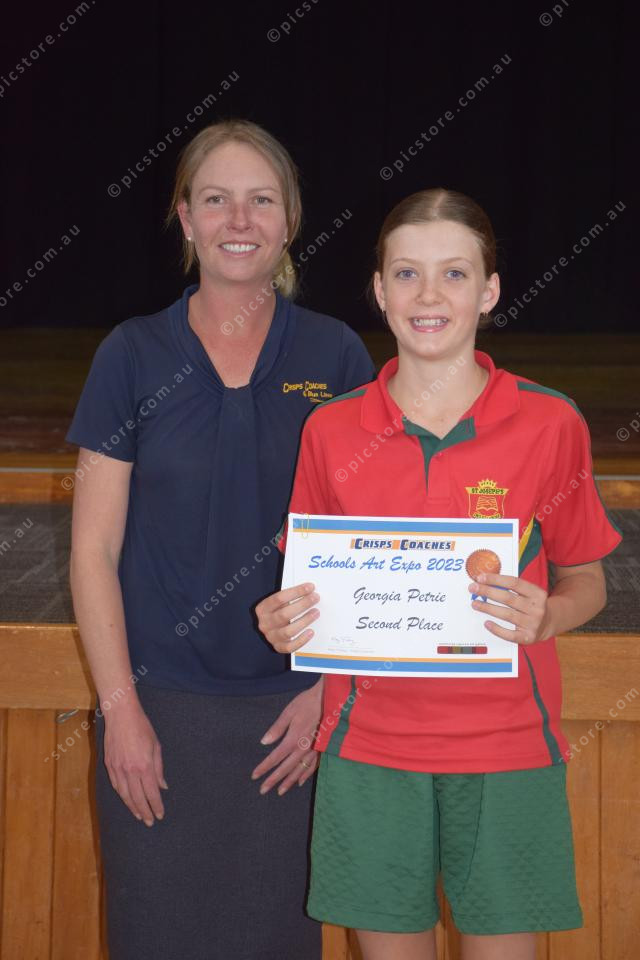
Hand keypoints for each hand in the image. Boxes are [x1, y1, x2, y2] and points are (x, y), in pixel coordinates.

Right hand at [102, 699, 167, 825]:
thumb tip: (163, 786)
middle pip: (137, 798)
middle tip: (150, 821)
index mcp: (144, 765)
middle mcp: (130, 770)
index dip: (156, 806)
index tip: (160, 815)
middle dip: (145, 811)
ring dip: (132, 807)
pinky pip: (115, 785)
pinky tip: (126, 799)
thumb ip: (159, 769)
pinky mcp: (109, 765)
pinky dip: (121, 795)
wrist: (121, 715)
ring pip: (124, 794)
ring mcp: (117, 768)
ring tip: (139, 815)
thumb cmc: (142, 727)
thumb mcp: (156, 746)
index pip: (151, 793)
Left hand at [251, 679, 323, 795]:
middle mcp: (303, 749)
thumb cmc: (307, 702)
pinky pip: (313, 767)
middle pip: (285, 768)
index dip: (264, 767)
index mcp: (293, 739)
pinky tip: (299, 782)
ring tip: (280, 791)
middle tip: (262, 790)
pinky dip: (305, 775)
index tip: (254, 776)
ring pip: (299, 771)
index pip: (275, 758)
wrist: (331, 700)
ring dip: (288, 782)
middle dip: (273, 780)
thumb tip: (264, 742)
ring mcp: (314, 751)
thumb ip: (277, 728)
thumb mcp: (289, 712)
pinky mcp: (323, 750)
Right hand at [255, 582, 319, 653]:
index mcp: (263, 609)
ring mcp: (271, 636)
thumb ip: (289, 598)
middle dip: (302, 605)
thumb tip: (309, 591)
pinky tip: (311, 632)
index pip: (279, 598)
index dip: (296, 592)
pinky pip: (290, 647)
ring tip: (316, 612)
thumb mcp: (278, 603)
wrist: (270, 629)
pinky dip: (301, 640)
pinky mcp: (278, 647)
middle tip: (315, 598)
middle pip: (284, 614)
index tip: (310, 587)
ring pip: (288, 631)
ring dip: (304, 621)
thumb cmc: (277, 612)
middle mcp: (265, 623)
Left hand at [468, 572, 550, 644]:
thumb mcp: (529, 593)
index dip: (496, 579)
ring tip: (475, 604)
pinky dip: (497, 629)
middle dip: (488, 592)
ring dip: (488, 608)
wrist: (548, 624)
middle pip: (508, 598)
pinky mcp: (528, 637)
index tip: (480, 577)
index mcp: (537, 593)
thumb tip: (486, 581)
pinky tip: (486, 623)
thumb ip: (511, 587)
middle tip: (473, 588)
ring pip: (506, 614)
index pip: (514, 583)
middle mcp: (537, 608)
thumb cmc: (532, 605)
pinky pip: (509, 634)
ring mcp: (533, 624)